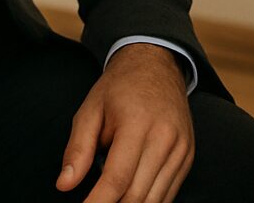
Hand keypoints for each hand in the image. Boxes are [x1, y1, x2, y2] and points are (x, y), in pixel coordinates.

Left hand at [57, 44, 193, 202]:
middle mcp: (165, 138)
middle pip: (136, 195)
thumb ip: (78, 149)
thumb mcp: (90, 110)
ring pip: (154, 200)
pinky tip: (129, 199)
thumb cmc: (120, 88)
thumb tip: (65, 184)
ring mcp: (181, 149)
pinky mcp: (188, 156)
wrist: (158, 65)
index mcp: (137, 124)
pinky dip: (148, 202)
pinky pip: (168, 194)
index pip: (117, 179)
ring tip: (109, 202)